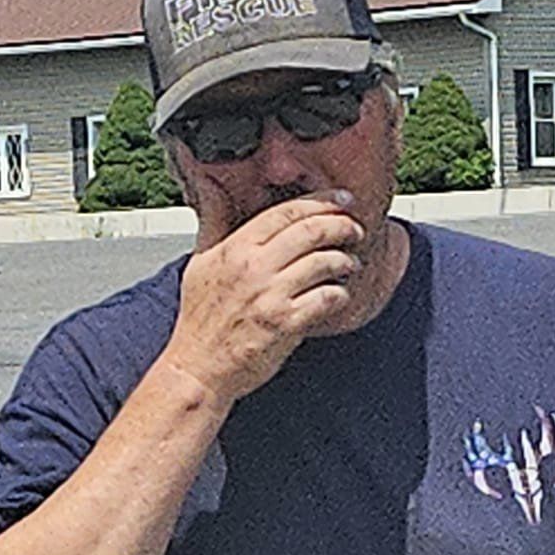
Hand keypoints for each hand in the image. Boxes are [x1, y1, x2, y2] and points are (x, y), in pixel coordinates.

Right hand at [160, 191, 365, 408]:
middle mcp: (254, 267)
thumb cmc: (199, 321)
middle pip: (312, 230)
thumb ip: (212, 221)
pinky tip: (339, 295)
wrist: (198, 370)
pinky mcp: (285, 323)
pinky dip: (339, 294)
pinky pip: (326, 298)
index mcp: (236, 249)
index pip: (287, 211)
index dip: (322, 201)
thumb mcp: (199, 263)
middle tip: (355, 230)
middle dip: (342, 226)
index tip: (342, 200)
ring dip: (345, 260)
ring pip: (324, 262)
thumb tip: (210, 185)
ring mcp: (271, 295)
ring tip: (350, 264)